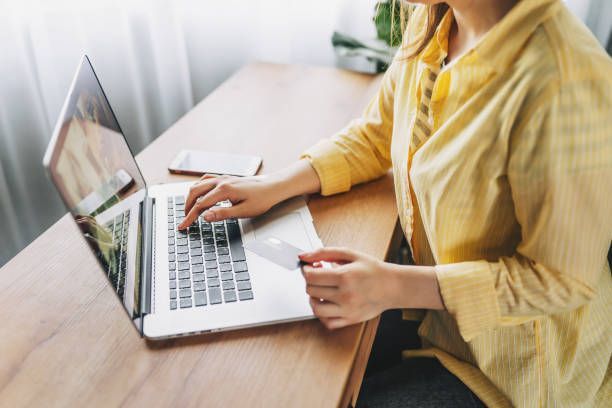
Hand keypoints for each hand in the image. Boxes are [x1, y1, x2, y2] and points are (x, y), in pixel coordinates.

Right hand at [178, 159, 320, 229]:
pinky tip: (199, 194)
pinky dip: (198, 188)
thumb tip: (205, 217)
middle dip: (187, 207)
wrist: (273, 187)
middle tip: (184, 220)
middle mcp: (221, 181)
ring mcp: (223, 178)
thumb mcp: (243, 211)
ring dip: (191, 197)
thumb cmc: (262, 200)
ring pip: (199, 184)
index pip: (200, 205)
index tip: (182, 226)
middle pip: (195, 193)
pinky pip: (206, 180)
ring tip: (189, 210)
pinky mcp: (226, 178)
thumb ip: (222, 214)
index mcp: (224, 190)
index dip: (189, 217)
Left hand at [299, 247, 393, 329]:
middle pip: (311, 290)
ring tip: (320, 291)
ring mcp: (347, 310)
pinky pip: (327, 322)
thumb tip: (303, 255)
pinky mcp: (350, 319)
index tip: (310, 267)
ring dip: (312, 298)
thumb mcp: (350, 254)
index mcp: (345, 277)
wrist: (392, 286)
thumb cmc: (373, 269)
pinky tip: (327, 303)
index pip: (311, 276)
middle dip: (310, 281)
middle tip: (318, 275)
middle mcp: (345, 295)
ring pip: (315, 308)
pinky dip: (322, 314)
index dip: (306, 270)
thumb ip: (325, 252)